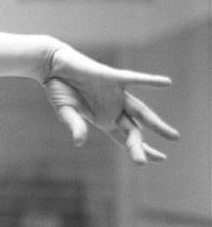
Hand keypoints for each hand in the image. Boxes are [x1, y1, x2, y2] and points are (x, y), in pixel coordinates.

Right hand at [41, 43, 179, 163]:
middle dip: (143, 146)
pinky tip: (166, 83)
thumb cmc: (58, 88)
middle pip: (133, 130)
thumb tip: (79, 142)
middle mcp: (113, 108)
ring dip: (155, 123)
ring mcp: (115, 93)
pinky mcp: (113, 77)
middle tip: (160, 159)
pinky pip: (134, 79)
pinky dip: (150, 80)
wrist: (53, 65)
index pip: (124, 138)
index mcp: (103, 119)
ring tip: (173, 137)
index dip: (138, 150)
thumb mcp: (65, 111)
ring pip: (139, 111)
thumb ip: (75, 125)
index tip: (150, 161)